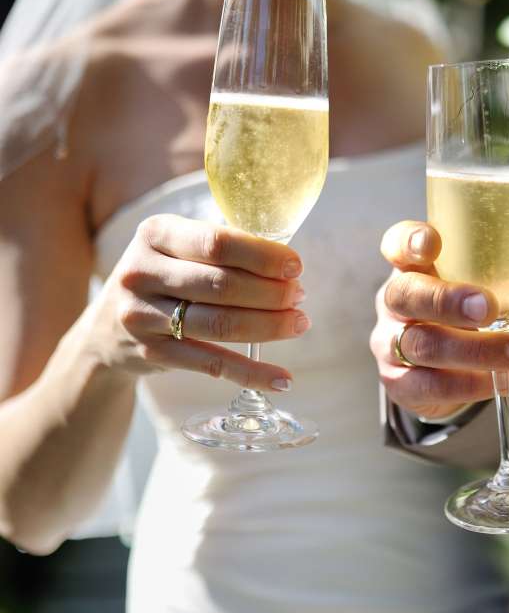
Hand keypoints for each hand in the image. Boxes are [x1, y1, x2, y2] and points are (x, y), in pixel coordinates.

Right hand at [87, 214, 307, 390]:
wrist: (105, 330)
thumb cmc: (164, 277)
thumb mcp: (176, 247)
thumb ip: (221, 245)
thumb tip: (285, 260)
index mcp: (154, 234)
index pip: (216, 242)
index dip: (262, 256)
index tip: (295, 266)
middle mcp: (141, 272)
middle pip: (222, 285)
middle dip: (272, 293)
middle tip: (299, 296)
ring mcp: (143, 315)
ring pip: (220, 324)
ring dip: (269, 326)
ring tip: (300, 323)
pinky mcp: (152, 353)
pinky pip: (212, 364)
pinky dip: (252, 373)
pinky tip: (283, 378)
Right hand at [370, 220, 508, 418]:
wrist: (445, 369)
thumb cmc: (467, 312)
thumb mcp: (494, 287)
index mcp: (414, 266)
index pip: (398, 244)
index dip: (410, 241)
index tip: (433, 242)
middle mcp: (395, 301)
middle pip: (406, 294)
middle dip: (446, 301)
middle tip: (487, 309)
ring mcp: (390, 342)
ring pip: (422, 344)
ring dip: (474, 350)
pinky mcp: (398, 383)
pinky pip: (426, 385)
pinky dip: (466, 384)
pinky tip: (497, 381)